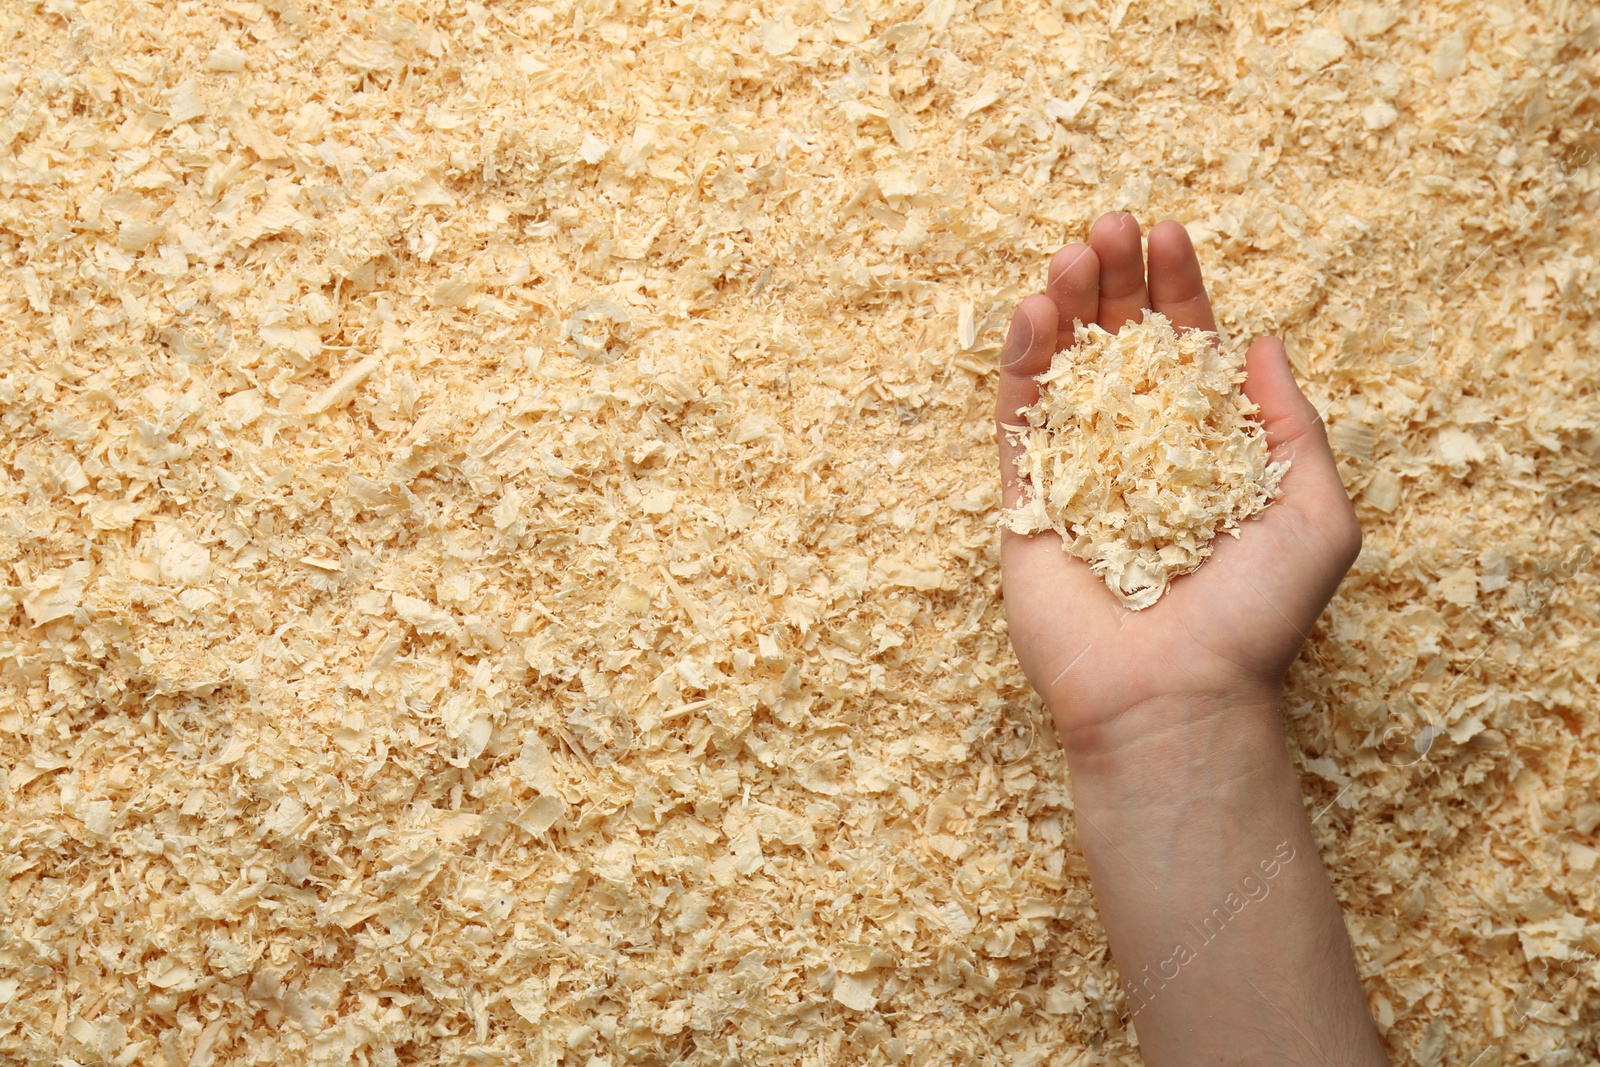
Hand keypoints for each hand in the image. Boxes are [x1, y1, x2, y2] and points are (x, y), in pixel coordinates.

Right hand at [997, 213, 1361, 753]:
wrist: (1175, 694)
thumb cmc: (1255, 616)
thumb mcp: (1316, 512)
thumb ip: (1293, 424)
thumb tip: (1261, 342)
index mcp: (1204, 451)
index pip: (1185, 352)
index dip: (1179, 290)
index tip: (1172, 233)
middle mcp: (1138, 454)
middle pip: (1119, 345)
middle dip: (1116, 281)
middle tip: (1111, 224)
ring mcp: (1078, 475)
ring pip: (1063, 370)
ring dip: (1066, 303)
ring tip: (1074, 250)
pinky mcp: (1025, 502)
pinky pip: (1015, 421)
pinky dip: (1020, 362)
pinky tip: (1032, 310)